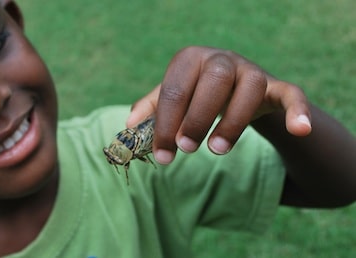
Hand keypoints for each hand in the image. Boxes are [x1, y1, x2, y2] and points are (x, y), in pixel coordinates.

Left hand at [127, 46, 311, 163]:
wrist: (234, 88)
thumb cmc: (196, 94)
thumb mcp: (174, 98)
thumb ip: (152, 109)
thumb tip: (128, 125)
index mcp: (191, 59)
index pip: (175, 89)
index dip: (166, 124)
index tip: (163, 155)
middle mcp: (222, 59)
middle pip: (214, 80)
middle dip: (197, 117)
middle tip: (186, 149)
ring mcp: (251, 70)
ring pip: (250, 88)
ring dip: (233, 121)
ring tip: (216, 151)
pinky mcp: (277, 86)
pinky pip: (292, 93)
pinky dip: (297, 110)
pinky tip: (300, 129)